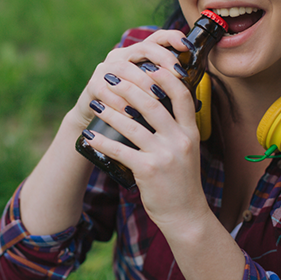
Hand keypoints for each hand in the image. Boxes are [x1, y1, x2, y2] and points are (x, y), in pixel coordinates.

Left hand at [76, 29, 210, 230]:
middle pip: (152, 103)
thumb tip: (157, 102)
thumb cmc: (183, 178)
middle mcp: (180, 140)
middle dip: (128, 87)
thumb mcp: (188, 149)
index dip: (165, 76)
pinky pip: (120, 150)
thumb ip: (178, 127)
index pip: (182, 95)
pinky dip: (102, 142)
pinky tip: (89, 137)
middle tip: (110, 78)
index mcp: (191, 131)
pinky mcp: (147, 171)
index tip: (148, 65)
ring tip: (95, 102)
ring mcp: (164, 155)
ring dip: (110, 111)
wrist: (186, 214)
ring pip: (132, 124)